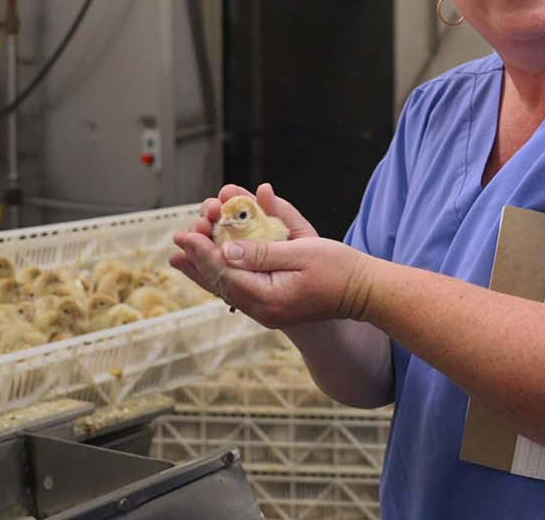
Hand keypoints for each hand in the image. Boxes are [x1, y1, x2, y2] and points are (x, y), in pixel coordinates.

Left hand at [169, 183, 323, 305]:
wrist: (364, 292)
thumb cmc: (338, 268)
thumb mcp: (301, 252)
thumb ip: (262, 251)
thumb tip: (227, 248)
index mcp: (269, 298)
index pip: (225, 272)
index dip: (202, 250)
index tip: (185, 232)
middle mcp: (264, 310)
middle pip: (221, 282)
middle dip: (199, 256)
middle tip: (180, 235)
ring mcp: (268, 312)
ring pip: (227, 287)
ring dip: (206, 267)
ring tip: (182, 254)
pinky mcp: (273, 307)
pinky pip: (239, 290)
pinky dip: (222, 275)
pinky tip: (211, 267)